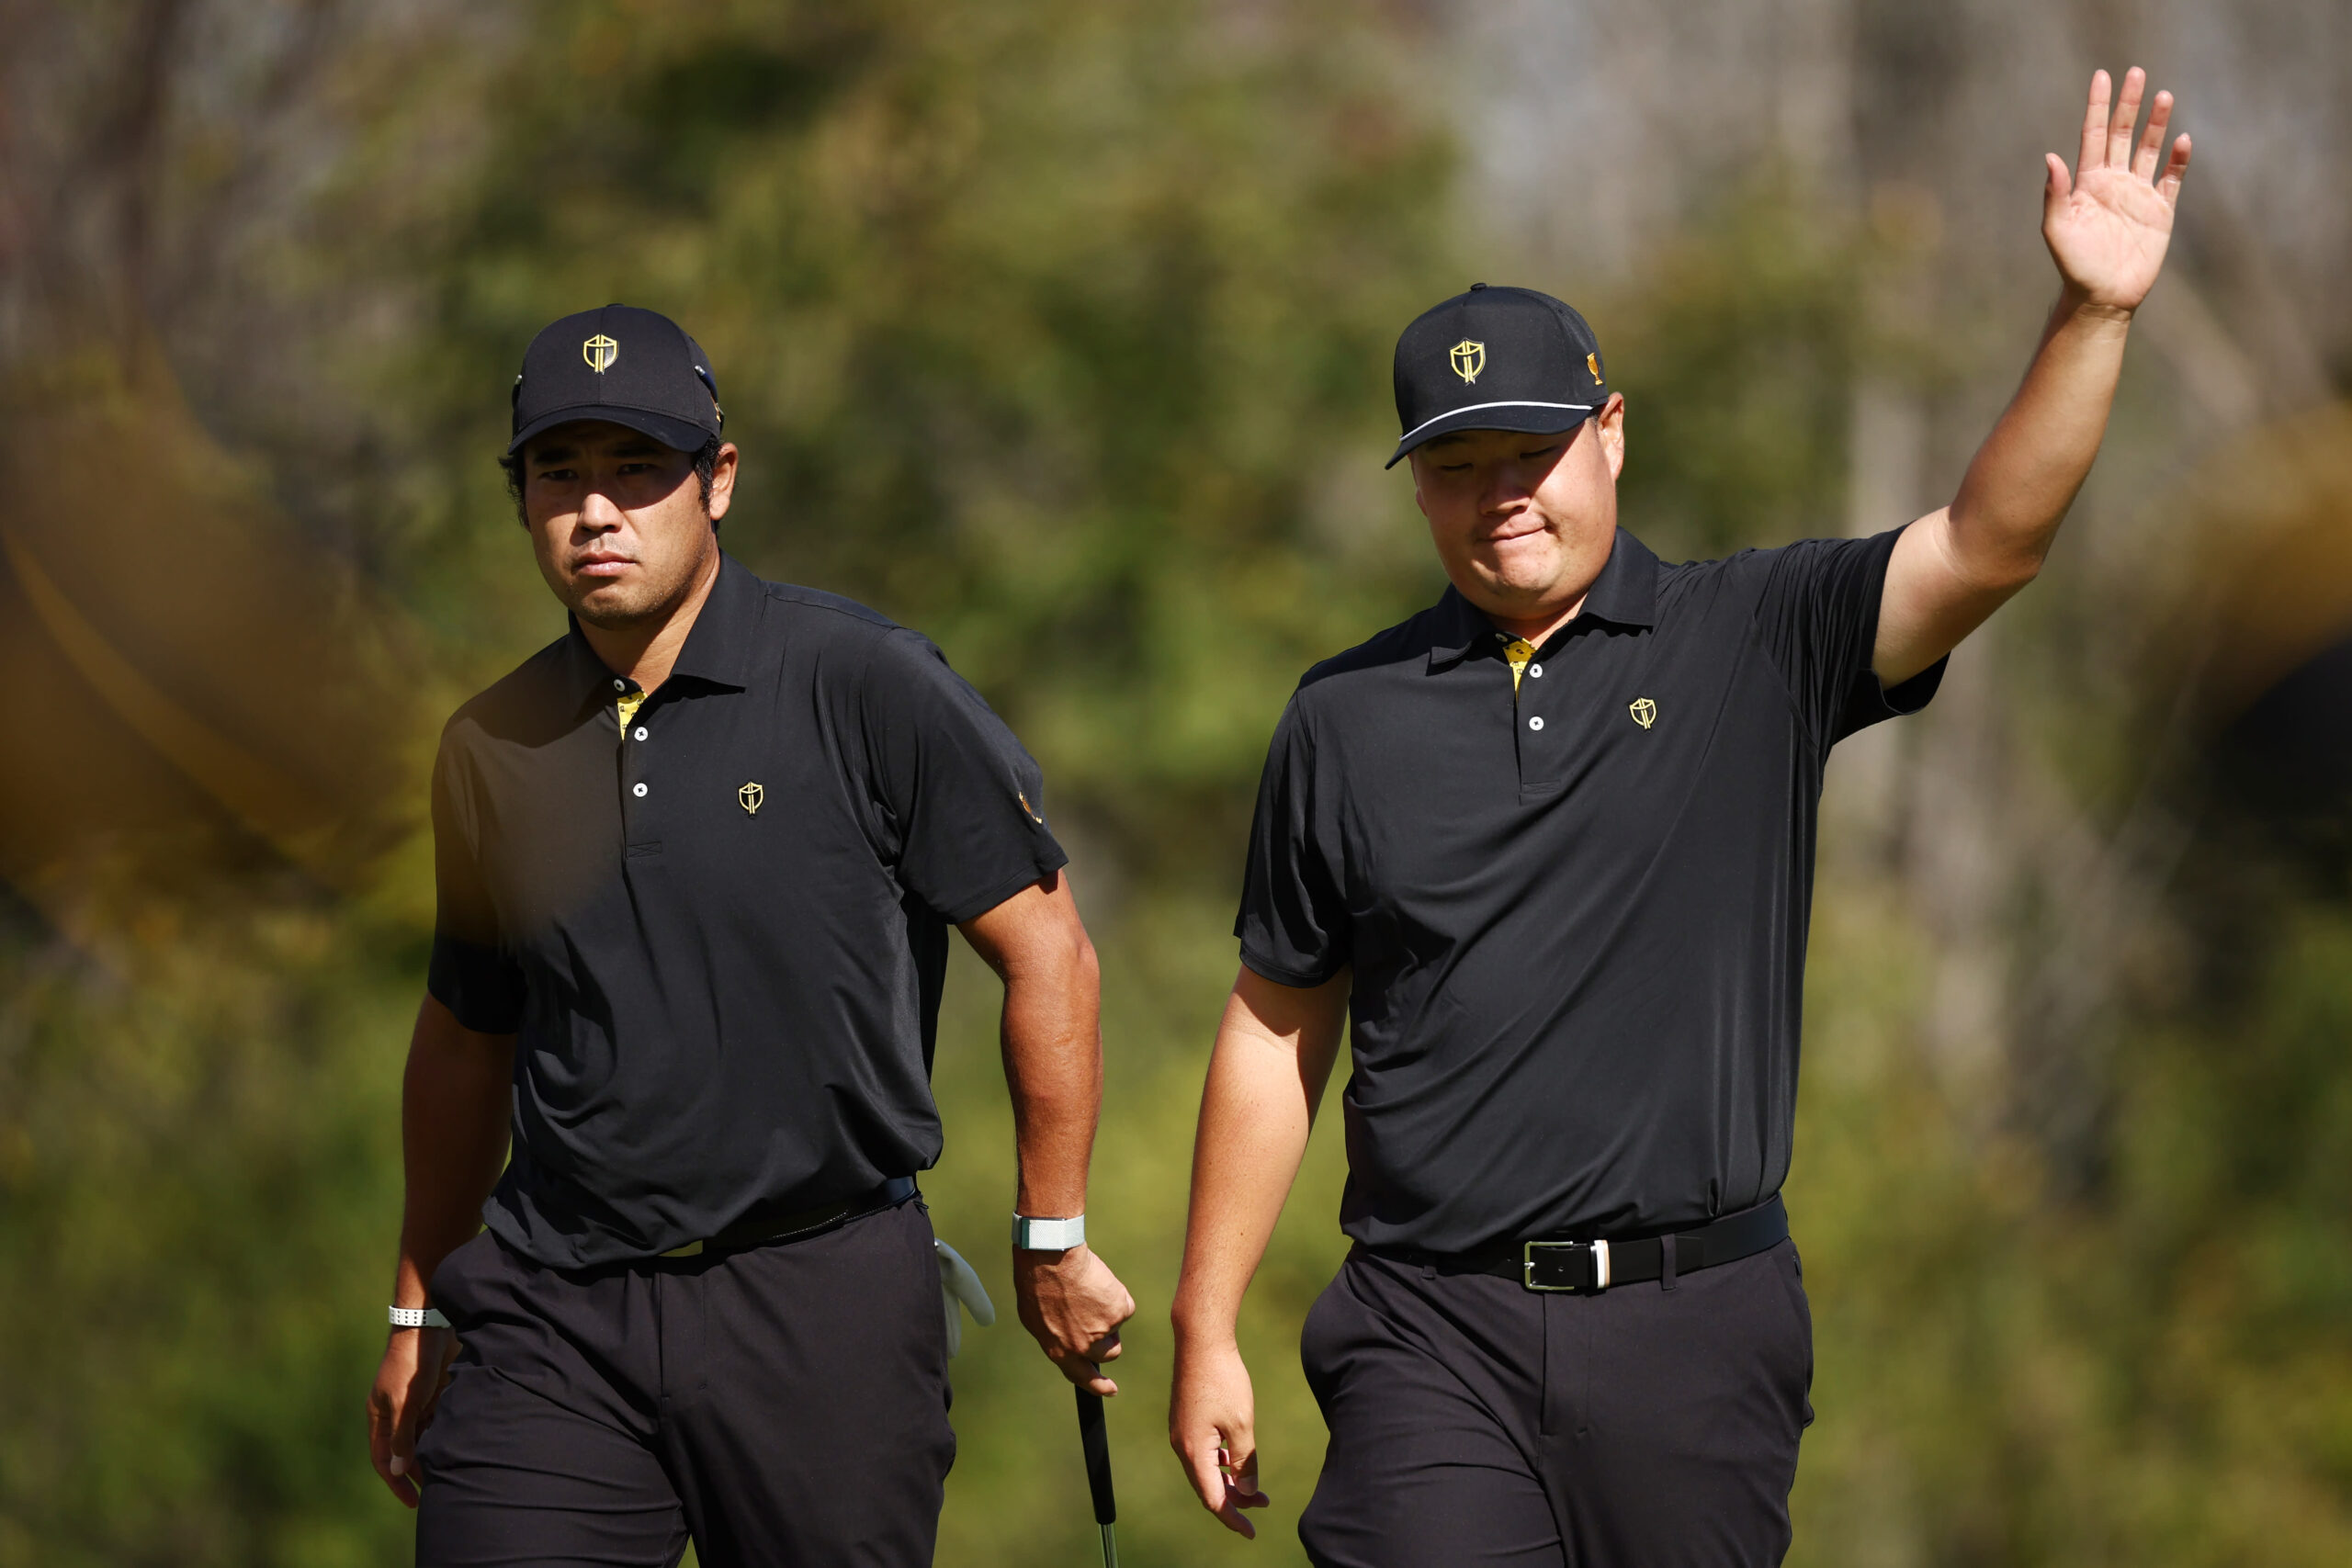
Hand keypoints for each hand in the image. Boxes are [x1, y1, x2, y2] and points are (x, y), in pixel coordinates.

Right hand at [367, 1325, 457, 1506]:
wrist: (429, 1325)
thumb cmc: (411, 1363)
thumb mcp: (406, 1401)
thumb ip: (402, 1435)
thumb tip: (396, 1470)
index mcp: (380, 1416)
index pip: (383, 1459)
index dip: (396, 1482)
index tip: (413, 1502)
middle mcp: (395, 1413)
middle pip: (403, 1452)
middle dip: (417, 1473)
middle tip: (436, 1491)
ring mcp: (413, 1404)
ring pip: (422, 1438)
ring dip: (432, 1455)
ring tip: (449, 1473)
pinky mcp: (432, 1393)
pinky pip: (436, 1422)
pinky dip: (443, 1435)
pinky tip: (457, 1446)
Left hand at [1012, 1244, 1135, 1395]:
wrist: (1051, 1258)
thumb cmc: (1037, 1282)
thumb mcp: (1035, 1319)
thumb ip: (1054, 1336)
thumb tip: (1068, 1340)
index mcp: (1059, 1351)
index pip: (1082, 1377)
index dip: (1098, 1387)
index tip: (1111, 1390)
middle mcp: (1083, 1347)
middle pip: (1109, 1353)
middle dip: (1109, 1340)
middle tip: (1098, 1316)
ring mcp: (1103, 1331)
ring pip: (1116, 1327)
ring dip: (1109, 1313)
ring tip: (1089, 1290)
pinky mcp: (1119, 1311)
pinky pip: (1124, 1305)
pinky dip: (1115, 1294)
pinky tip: (1097, 1281)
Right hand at [1170, 1333, 1270, 1537]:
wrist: (1200, 1340)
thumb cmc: (1223, 1379)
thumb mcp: (1242, 1424)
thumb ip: (1246, 1461)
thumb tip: (1249, 1490)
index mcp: (1194, 1451)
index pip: (1213, 1498)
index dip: (1233, 1518)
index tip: (1251, 1532)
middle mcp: (1182, 1445)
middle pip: (1207, 1487)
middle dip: (1235, 1500)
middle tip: (1263, 1505)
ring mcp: (1181, 1432)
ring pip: (1205, 1470)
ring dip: (1229, 1481)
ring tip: (1256, 1487)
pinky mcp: (1185, 1420)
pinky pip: (1202, 1453)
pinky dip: (1220, 1463)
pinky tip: (1237, 1459)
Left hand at [2043, 67, 2190, 313]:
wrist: (2102, 297)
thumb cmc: (2074, 265)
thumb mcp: (2058, 229)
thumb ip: (2056, 193)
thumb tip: (2051, 157)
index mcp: (2087, 183)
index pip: (2093, 135)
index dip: (2097, 106)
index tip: (2102, 76)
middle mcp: (2113, 182)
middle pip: (2123, 134)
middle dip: (2129, 104)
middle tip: (2136, 72)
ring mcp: (2138, 194)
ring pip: (2149, 150)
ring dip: (2156, 124)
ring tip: (2163, 96)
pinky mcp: (2160, 211)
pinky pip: (2172, 179)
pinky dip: (2178, 160)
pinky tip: (2182, 140)